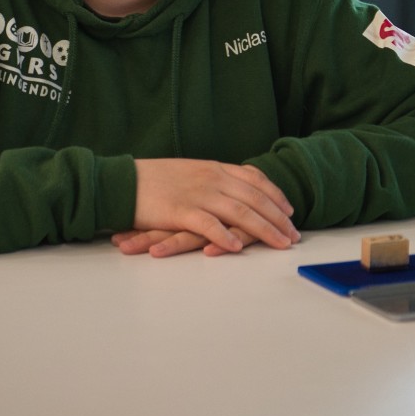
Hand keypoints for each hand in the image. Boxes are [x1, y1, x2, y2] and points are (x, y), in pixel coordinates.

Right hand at [118, 159, 299, 257]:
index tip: (289, 211)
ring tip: (280, 243)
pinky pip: (208, 224)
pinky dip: (225, 236)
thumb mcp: (189, 171)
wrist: (120, 180)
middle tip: (294, 235)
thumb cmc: (152, 179)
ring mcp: (197, 194)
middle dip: (278, 218)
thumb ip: (212, 179)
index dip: (275, 196)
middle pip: (254, 199)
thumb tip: (232, 189)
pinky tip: (238, 247)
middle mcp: (211, 179)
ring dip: (264, 229)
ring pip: (240, 212)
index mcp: (214, 168)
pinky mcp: (179, 211)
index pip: (255, 180)